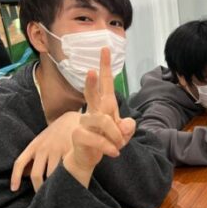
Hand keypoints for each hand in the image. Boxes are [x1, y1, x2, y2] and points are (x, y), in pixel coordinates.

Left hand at [10, 111, 79, 191]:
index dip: (15, 177)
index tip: (14, 189)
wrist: (73, 118)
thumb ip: (34, 155)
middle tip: (42, 197)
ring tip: (55, 194)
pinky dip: (66, 179)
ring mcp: (57, 150)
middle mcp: (43, 148)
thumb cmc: (56, 133)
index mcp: (34, 145)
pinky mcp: (70, 151)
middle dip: (38, 188)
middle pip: (35, 174)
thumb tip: (24, 175)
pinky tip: (68, 184)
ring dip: (52, 186)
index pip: (19, 163)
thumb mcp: (42, 140)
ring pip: (51, 175)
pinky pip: (66, 170)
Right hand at [63, 47, 135, 187]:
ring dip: (115, 135)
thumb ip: (127, 127)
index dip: (105, 67)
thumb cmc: (107, 141)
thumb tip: (126, 125)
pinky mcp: (79, 135)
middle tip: (90, 70)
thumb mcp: (123, 134)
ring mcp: (84, 122)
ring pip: (103, 121)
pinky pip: (98, 139)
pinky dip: (109, 147)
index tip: (105, 48)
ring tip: (119, 144)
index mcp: (105, 105)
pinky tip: (114, 153)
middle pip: (92, 93)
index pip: (106, 83)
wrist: (88, 159)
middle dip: (91, 82)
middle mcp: (93, 110)